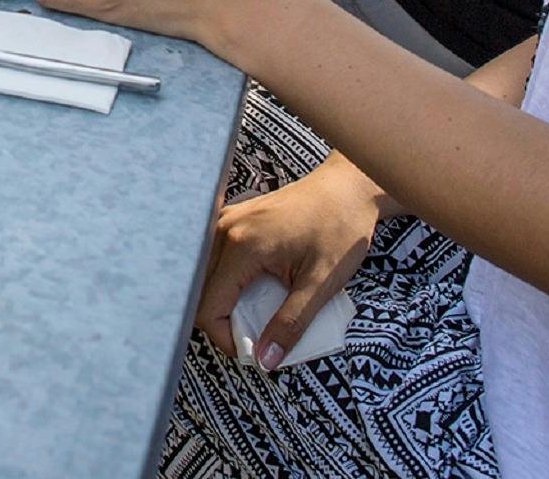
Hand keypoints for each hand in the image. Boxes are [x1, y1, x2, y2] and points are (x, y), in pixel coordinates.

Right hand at [194, 158, 385, 369]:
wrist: (348, 187)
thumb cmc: (340, 229)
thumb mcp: (321, 283)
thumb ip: (290, 324)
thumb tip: (266, 360)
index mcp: (242, 246)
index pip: (208, 308)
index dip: (226, 338)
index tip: (255, 350)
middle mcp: (224, 229)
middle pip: (200, 293)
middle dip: (224, 322)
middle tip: (257, 334)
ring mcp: (225, 219)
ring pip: (205, 275)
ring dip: (224, 300)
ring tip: (257, 311)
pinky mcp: (233, 217)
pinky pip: (216, 257)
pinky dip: (229, 280)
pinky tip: (254, 284)